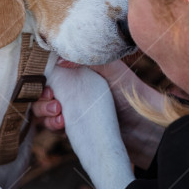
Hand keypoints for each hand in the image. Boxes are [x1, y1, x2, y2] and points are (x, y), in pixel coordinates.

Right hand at [32, 57, 165, 168]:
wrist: (147, 128)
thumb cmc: (133, 93)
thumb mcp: (113, 70)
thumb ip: (87, 60)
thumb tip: (59, 60)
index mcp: (81, 69)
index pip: (51, 66)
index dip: (41, 72)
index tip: (44, 79)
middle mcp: (74, 86)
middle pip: (42, 88)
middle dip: (41, 95)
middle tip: (53, 100)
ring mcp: (73, 107)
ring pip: (44, 108)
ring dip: (44, 111)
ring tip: (59, 114)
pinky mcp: (74, 126)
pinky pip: (53, 125)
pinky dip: (53, 124)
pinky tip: (63, 124)